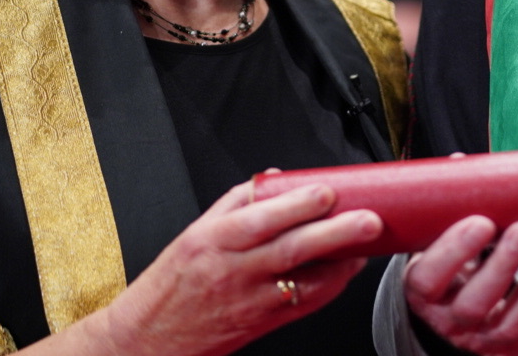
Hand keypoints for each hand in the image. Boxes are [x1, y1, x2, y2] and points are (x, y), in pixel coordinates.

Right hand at [81, 179, 381, 355]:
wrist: (149, 339)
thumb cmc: (172, 282)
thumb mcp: (194, 232)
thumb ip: (235, 202)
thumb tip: (275, 178)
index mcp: (213, 241)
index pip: (261, 220)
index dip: (297, 205)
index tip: (327, 191)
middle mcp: (233, 271)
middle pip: (291, 250)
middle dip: (334, 234)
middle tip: (368, 219)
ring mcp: (250, 302)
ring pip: (304, 281)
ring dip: (341, 263)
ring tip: (367, 244)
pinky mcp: (262, 325)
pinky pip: (303, 305)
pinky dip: (329, 287)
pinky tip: (346, 271)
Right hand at [404, 216, 517, 355]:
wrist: (455, 303)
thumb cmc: (448, 264)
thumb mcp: (436, 238)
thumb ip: (447, 205)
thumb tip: (460, 162)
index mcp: (422, 292)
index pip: (429, 280)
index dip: (454, 251)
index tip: (481, 220)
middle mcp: (448, 321)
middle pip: (473, 304)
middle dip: (504, 264)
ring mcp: (481, 339)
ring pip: (511, 322)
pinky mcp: (512, 346)